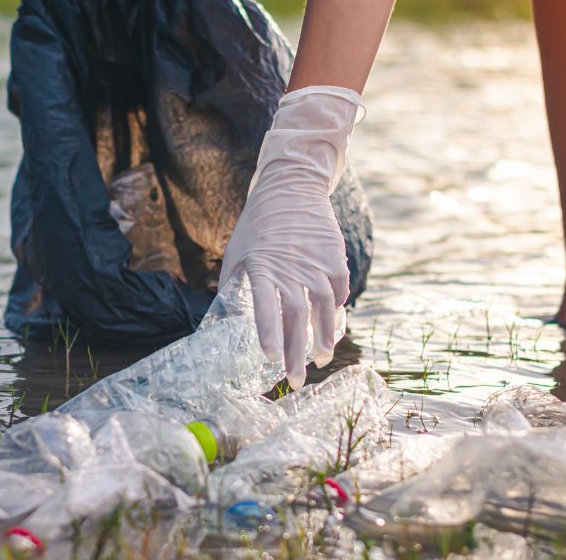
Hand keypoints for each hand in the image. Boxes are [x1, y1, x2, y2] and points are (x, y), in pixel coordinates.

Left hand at [219, 86, 362, 389]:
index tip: (270, 357)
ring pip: (324, 308)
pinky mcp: (335, 256)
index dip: (269, 332)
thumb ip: (233, 284)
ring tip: (320, 360)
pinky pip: (339, 290)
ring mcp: (316, 261)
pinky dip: (337, 310)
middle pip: (297, 316)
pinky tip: (333, 328)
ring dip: (323, 338)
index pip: (266, 305)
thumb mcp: (237, 250)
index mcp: (262, 265)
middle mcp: (291, 266)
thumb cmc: (257, 224)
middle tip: (295, 380)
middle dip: (296, 352)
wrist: (292, 186)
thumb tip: (226, 319)